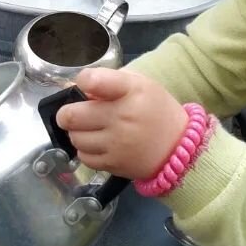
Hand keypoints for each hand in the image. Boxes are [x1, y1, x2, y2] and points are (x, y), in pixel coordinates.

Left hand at [56, 68, 188, 179]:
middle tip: (72, 113)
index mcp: (130, 91)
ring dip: (76, 132)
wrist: (178, 148)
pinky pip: (84, 157)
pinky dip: (85, 149)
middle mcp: (121, 117)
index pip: (93, 81)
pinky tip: (96, 143)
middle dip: (66, 112)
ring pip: (75, 137)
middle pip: (72, 115)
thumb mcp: (140, 84)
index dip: (82, 80)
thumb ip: (110, 80)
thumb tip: (81, 89)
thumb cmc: (155, 110)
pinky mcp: (114, 165)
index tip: (84, 84)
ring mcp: (116, 144)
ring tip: (87, 129)